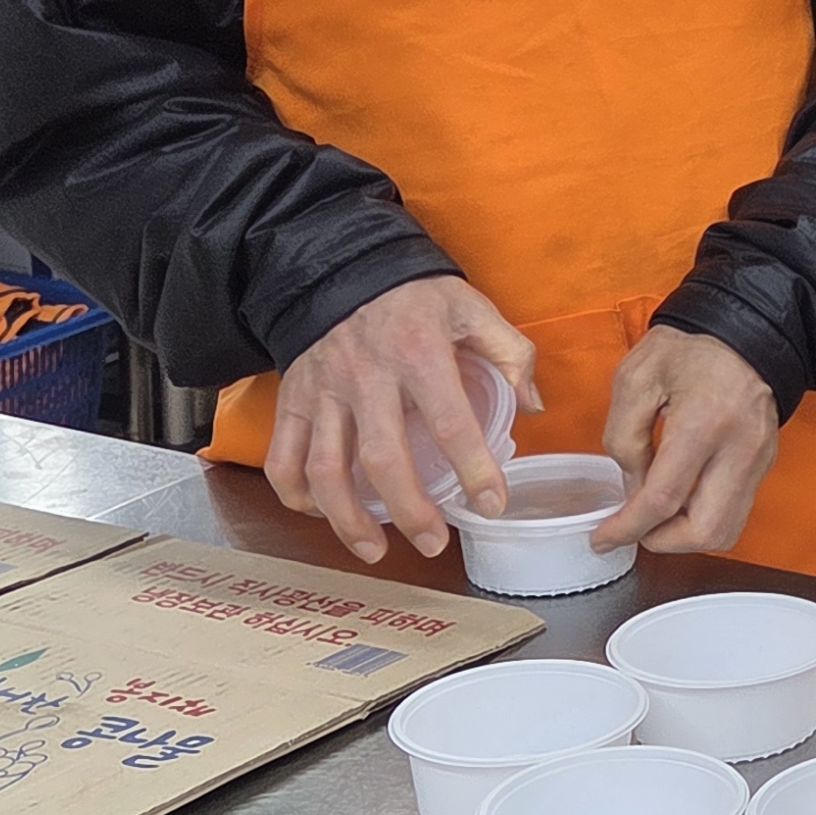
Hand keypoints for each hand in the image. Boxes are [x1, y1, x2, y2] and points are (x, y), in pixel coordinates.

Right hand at [266, 277, 535, 565]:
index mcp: (418, 352)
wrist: (340, 265)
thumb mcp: (471, 307)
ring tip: (376, 549)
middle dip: (410, 510)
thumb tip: (531, 407)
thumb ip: (509, 353)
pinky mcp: (291, 399)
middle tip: (434, 543)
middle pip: (382, 458)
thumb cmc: (413, 295)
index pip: (450, 421)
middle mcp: (366, 376)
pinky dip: (297, 495)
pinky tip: (323, 515)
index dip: (474, 468)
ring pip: (326, 469)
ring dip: (349, 518)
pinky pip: (284, 457)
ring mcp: (322, 391)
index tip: (491, 503)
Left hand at [596, 326, 783, 557]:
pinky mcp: (764, 465)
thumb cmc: (689, 348)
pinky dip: (702, 518)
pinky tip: (680, 498)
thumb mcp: (635, 378)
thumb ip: (624, 438)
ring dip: (685, 536)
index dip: (627, 527)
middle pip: (705, 531)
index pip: (664, 498)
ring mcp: (758, 460)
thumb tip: (632, 489)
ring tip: (656, 514)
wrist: (745, 332)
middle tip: (634, 528)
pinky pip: (734, 512)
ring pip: (725, 531)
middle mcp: (739, 449)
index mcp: (704, 423)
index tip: (603, 537)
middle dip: (662, 541)